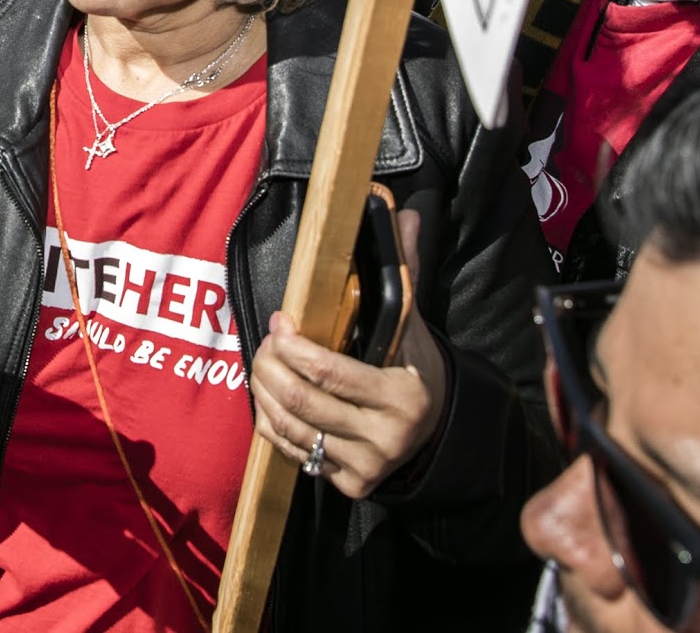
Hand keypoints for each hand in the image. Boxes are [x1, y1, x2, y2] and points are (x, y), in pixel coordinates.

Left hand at [250, 208, 447, 499]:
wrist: (439, 430)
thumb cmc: (415, 366)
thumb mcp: (413, 321)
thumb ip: (404, 268)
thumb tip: (399, 213)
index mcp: (404, 393)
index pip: (331, 371)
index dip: (294, 346)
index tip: (281, 322)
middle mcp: (388, 436)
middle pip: (304, 401)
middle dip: (270, 367)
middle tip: (263, 344)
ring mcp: (370, 465)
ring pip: (294, 428)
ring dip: (264, 393)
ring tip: (260, 366)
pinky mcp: (353, 485)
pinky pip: (296, 454)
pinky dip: (273, 425)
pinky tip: (270, 400)